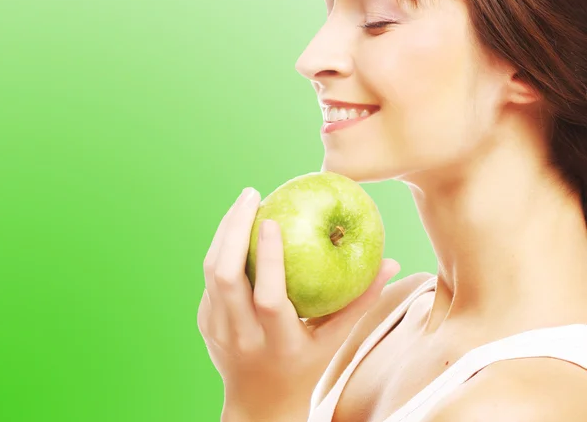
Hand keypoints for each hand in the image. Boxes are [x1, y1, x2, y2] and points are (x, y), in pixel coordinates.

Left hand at [197, 187, 400, 419]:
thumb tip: (391, 263)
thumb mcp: (335, 340)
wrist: (258, 403)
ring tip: (244, 202)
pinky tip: (238, 226)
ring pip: (211, 271)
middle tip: (251, 195)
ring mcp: (217, 329)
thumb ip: (361, 302)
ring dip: (225, 231)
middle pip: (225, 276)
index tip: (272, 220)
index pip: (269, 299)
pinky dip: (223, 246)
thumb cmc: (305, 366)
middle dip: (234, 229)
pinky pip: (209, 276)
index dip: (269, 258)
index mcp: (279, 344)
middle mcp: (242, 337)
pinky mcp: (205, 320)